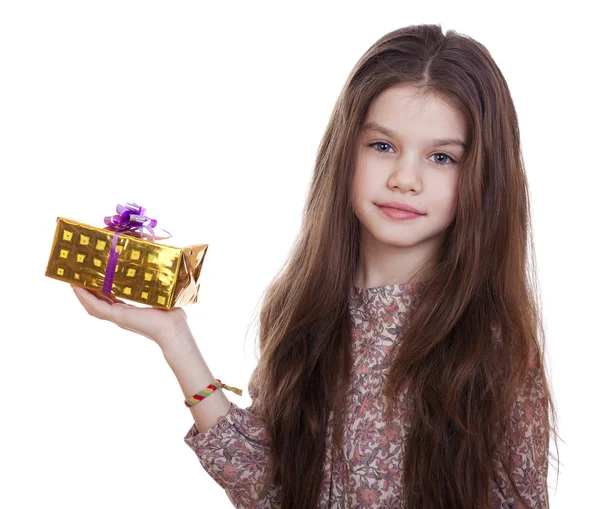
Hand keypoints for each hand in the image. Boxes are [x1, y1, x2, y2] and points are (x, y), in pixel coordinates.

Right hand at [71, 285, 190, 351]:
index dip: (100, 292)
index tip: (93, 280)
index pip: (110, 301)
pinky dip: (85, 297)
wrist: (173, 330)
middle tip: (77, 279)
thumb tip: (162, 273)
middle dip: (86, 292)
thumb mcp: (160, 298)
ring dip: (82, 294)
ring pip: (92, 306)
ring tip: (72, 282)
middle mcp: (120, 315)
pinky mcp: (117, 316)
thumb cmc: (173, 317)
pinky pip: (95, 306)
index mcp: (130, 312)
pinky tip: (77, 288)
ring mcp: (117, 317)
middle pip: (97, 304)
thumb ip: (156, 288)